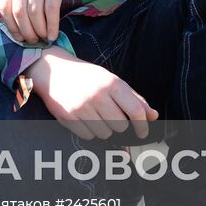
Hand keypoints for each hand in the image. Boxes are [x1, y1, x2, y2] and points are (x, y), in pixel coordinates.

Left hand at [0, 0, 104, 44]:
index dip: (10, 26)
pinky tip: (54, 34)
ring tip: (45, 38)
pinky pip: (51, 9)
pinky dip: (52, 25)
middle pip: (18, 11)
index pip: (3, 5)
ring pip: (34, 11)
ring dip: (39, 30)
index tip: (19, 37)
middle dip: (26, 31)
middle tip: (34, 41)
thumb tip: (16, 24)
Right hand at [28, 47, 158, 139]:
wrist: (51, 70)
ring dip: (103, 128)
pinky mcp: (68, 117)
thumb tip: (153, 116)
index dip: (143, 125)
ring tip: (94, 115)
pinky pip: (89, 136)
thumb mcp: (110, 80)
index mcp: (112, 83)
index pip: (136, 111)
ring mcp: (82, 107)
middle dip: (118, 124)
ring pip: (105, 133)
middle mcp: (98, 95)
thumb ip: (134, 98)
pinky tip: (83, 118)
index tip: (142, 132)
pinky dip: (89, 131)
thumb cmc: (85, 76)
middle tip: (109, 115)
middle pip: (121, 126)